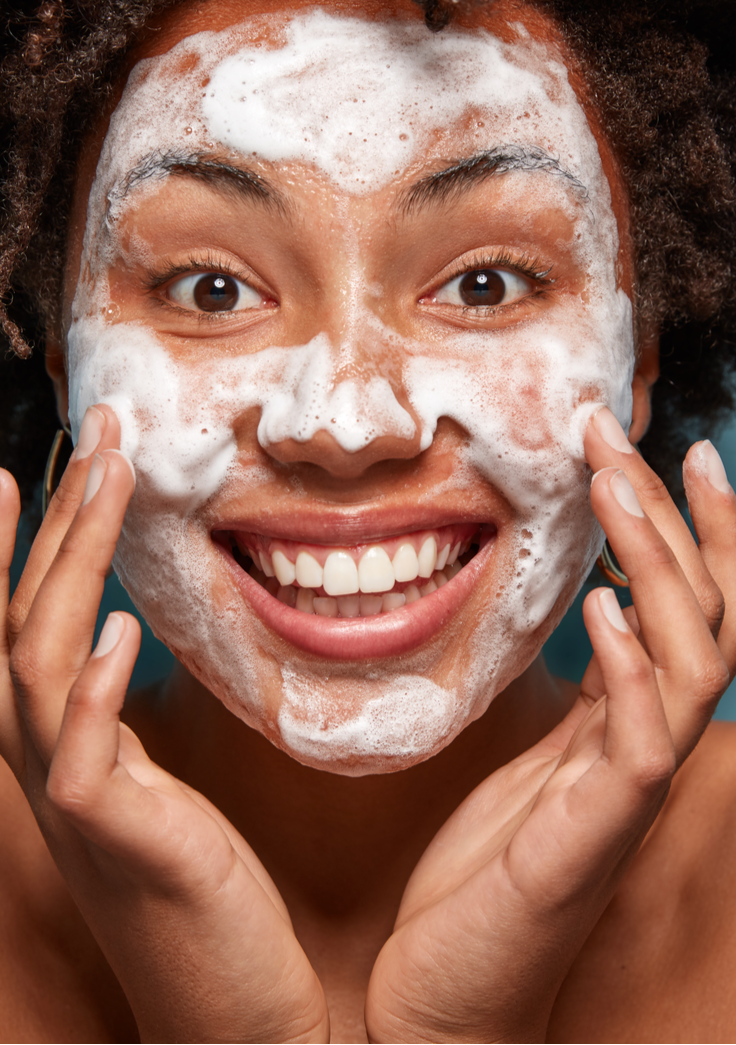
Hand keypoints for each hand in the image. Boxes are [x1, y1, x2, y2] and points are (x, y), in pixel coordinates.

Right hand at [0, 406, 327, 1043]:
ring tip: (107, 480)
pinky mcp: (113, 836)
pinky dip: (89, 686)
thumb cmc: (202, 889)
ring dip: (70, 562)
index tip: (29, 466)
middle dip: (54, 517)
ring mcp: (72, 799)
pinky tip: (115, 630)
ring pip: (40, 657)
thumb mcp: (157, 787)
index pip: (25, 623)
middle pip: (23, 615)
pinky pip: (82, 752)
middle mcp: (49, 760)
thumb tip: (126, 642)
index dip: (16, 546)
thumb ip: (128, 720)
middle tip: (95, 432)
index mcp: (65, 743)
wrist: (231, 1009)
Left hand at [365, 408, 734, 1043]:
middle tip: (617, 428)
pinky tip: (602, 611)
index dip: (691, 527)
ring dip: (657, 564)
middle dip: (671, 513)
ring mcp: (627, 789)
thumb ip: (574, 696)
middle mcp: (645, 744)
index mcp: (626, 722)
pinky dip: (629, 670)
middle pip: (702, 611)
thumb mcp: (533, 759)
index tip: (659, 446)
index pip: (686, 607)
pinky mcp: (594, 834)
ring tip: (613, 485)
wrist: (450, 993)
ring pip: (686, 658)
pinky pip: (638, 743)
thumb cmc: (484, 875)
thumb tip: (585, 616)